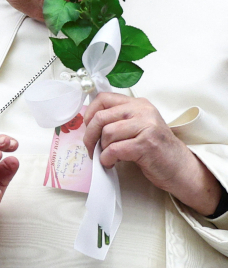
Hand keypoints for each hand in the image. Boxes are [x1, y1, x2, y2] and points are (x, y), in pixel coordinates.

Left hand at [83, 93, 220, 215]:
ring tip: (106, 157)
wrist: (180, 168)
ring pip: (107, 133)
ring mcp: (146, 126)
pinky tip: (111, 163)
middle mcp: (143, 111)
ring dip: (101, 149)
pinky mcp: (146, 144)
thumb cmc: (155, 149)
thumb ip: (119, 120)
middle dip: (90, 135)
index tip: (88, 128)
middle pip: (100, 117)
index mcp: (138, 104)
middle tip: (90, 148)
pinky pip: (114, 149)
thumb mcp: (138, 126)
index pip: (103, 98)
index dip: (89, 113)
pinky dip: (107, 159)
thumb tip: (87, 122)